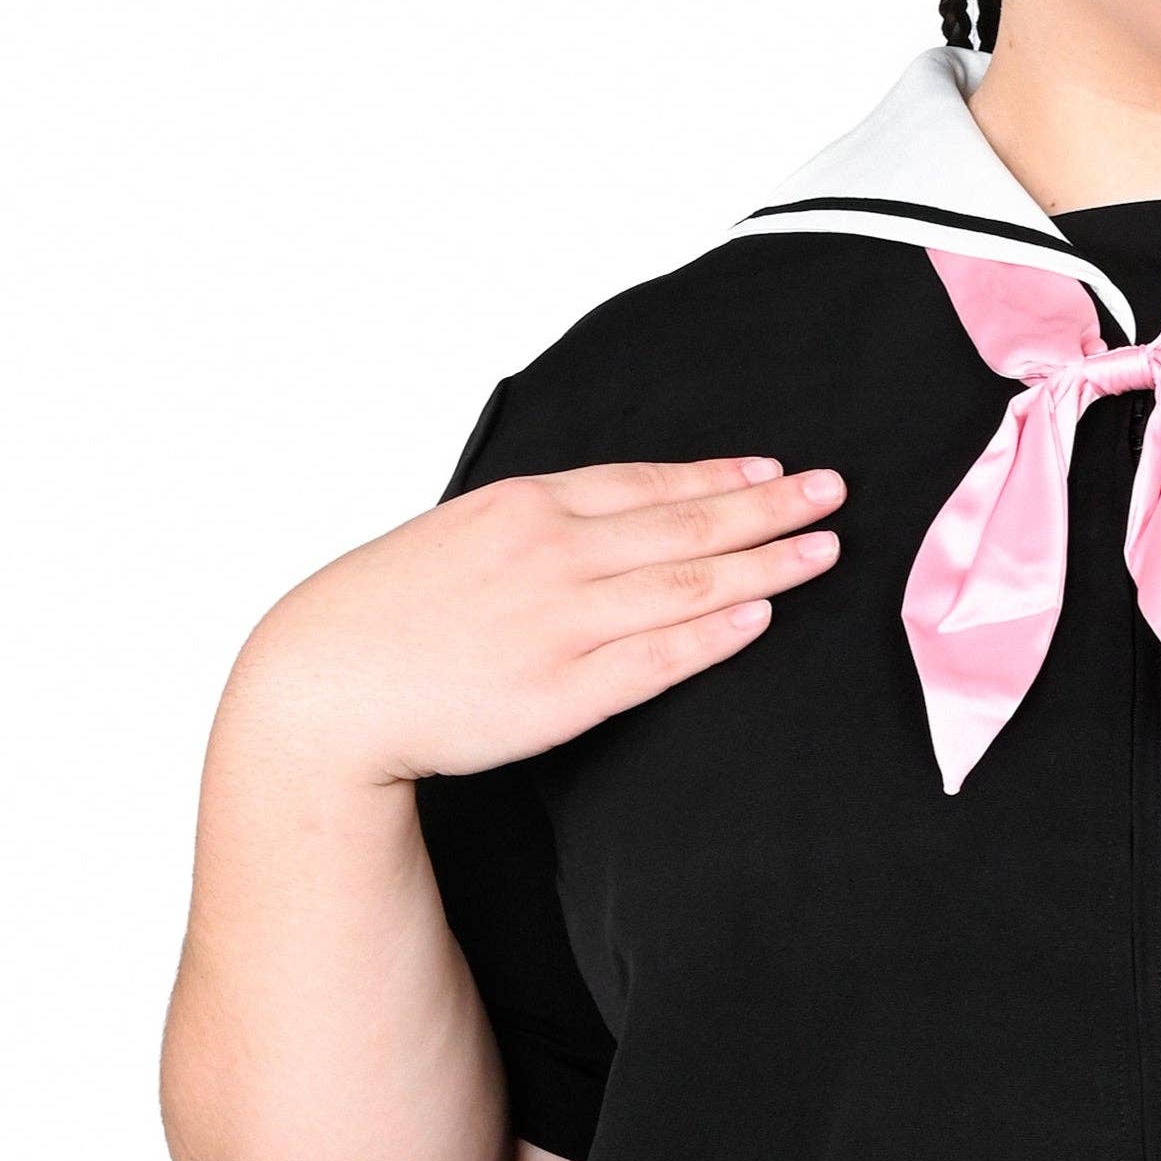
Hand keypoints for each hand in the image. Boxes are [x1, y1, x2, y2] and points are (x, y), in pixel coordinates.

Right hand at [227, 455, 846, 788]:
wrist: (325, 683)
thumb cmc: (381, 614)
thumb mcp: (455, 537)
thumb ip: (528, 527)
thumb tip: (590, 523)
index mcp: (525, 507)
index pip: (646, 482)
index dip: (718, 475)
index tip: (773, 469)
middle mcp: (554, 553)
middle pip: (686, 523)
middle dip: (768, 507)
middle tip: (835, 493)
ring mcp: (564, 621)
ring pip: (688, 584)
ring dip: (764, 563)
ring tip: (822, 551)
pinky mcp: (566, 691)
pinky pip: (660, 657)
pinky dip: (716, 633)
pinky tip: (762, 614)